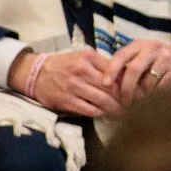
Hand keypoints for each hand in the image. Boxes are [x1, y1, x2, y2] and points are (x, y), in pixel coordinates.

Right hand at [8, 47, 124, 119]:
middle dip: (124, 98)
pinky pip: (89, 110)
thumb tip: (125, 76)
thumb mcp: (83, 57)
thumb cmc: (64, 65)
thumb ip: (102, 65)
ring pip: (102, 100)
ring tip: (122, 112)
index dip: (127, 83)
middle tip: (133, 104)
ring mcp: (73, 86)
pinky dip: (100, 113)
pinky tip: (106, 114)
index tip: (135, 90)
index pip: (115, 72)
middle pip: (111, 87)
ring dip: (115, 108)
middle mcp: (81, 70)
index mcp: (88, 57)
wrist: (35, 73)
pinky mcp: (66, 100)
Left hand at [101, 38, 170, 106]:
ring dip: (141, 95)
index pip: (121, 56)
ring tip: (138, 102)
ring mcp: (166, 58)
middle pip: (133, 69)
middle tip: (123, 101)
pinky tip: (152, 98)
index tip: (105, 84)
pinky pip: (161, 87)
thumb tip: (106, 86)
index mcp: (139, 45)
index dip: (111, 70)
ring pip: (147, 82)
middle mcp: (152, 48)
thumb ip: (127, 65)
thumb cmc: (159, 59)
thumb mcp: (143, 55)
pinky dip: (154, 95)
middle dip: (126, 88)